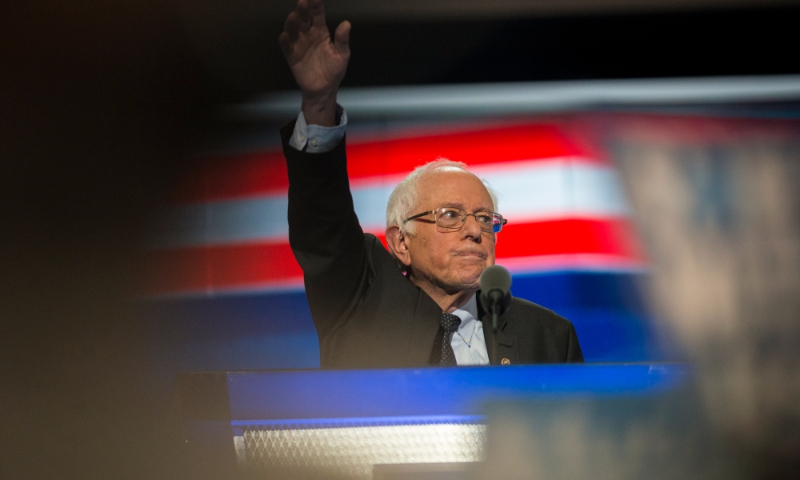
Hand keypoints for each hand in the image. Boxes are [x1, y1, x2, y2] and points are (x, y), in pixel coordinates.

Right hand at [279, 0, 349, 125]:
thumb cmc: (334, 70)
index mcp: (321, 32)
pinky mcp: (291, 56)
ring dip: (292, 23)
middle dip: (303, 10)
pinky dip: (285, 41)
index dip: (316, 6)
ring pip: (293, 30)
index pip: (318, 15)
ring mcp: (299, 44)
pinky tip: (285, 36)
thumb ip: (342, 40)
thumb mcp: (342, 55)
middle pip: (304, 19)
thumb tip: (346, 24)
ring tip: (294, 17)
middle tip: (303, 2)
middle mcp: (308, 34)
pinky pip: (286, 47)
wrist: (324, 89)